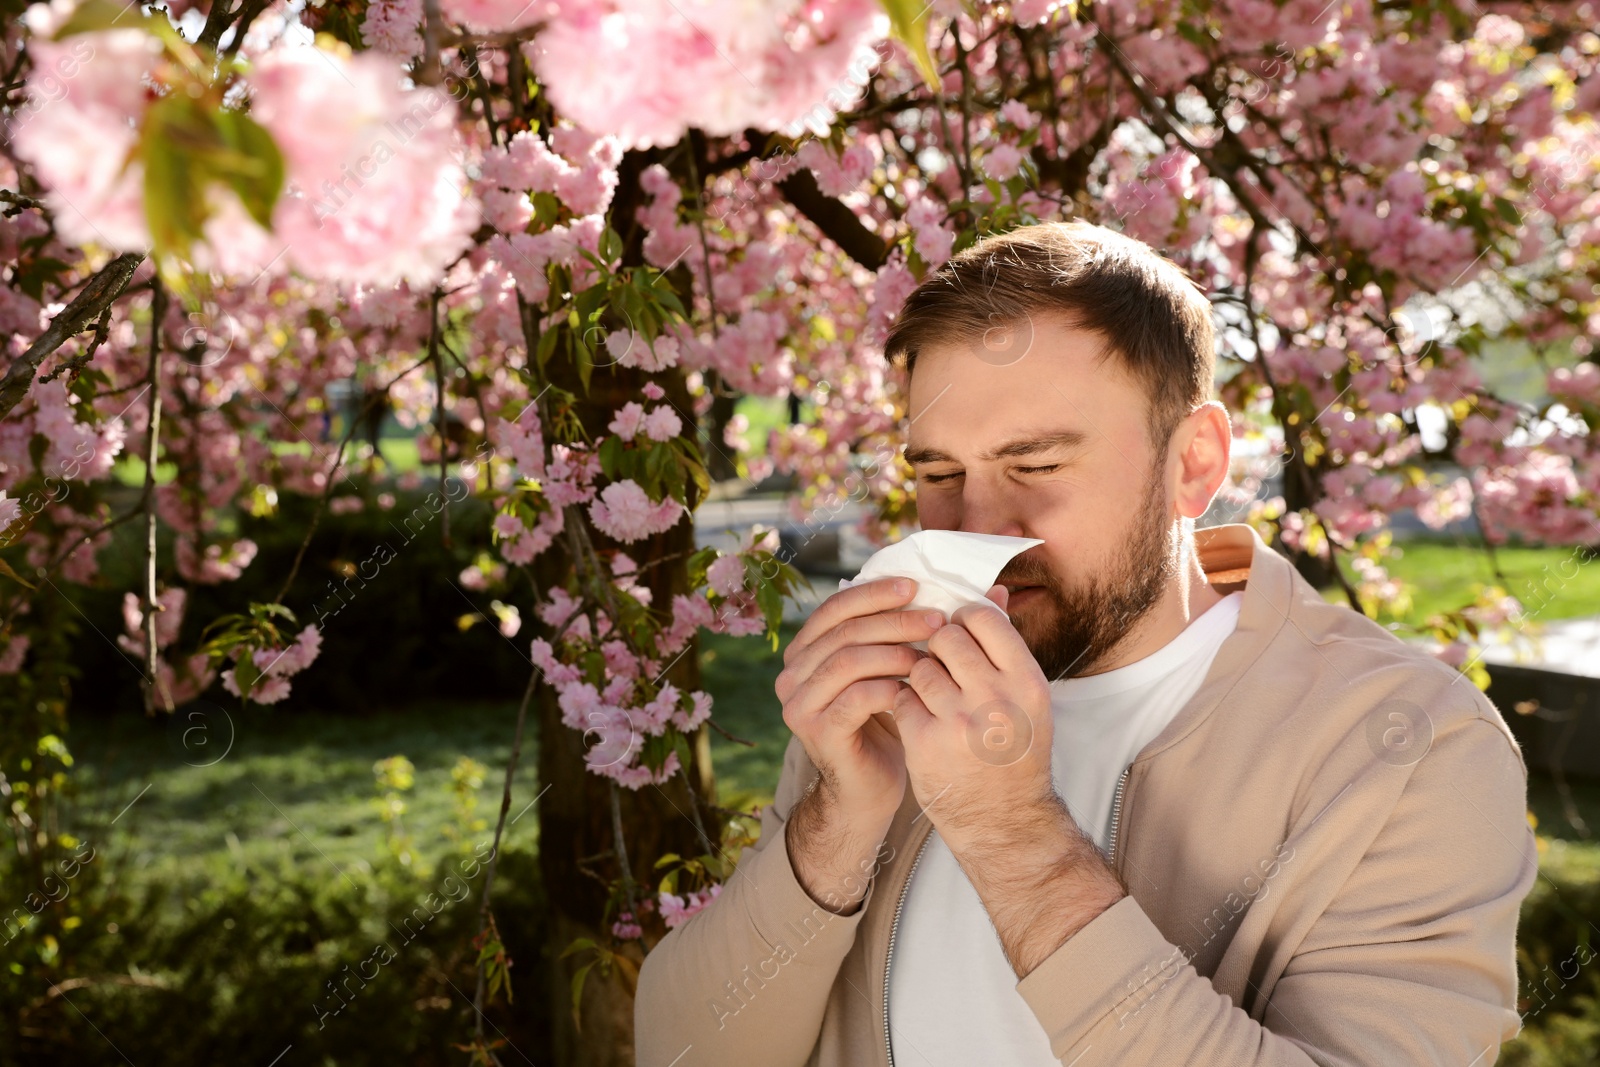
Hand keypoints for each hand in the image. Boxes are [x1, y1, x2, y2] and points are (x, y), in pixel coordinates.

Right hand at [776, 577, 941, 910]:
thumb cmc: (890, 725)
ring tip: (932, 652)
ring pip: (848, 659)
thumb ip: (926, 629)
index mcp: (805, 651)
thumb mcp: (901, 670)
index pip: (836, 607)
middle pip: (844, 630)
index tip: (916, 586)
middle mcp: (792, 673)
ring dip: (894, 649)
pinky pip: (856, 696)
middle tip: (936, 619)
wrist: (869, 791)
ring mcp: (798, 703)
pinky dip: (890, 685)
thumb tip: (992, 592)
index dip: (875, 593)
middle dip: (893, 620)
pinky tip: (917, 687)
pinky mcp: (816, 730)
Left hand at [893, 584, 1056, 853]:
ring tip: (933, 696)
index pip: (984, 617)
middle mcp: (996, 698)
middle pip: (946, 636)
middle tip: (942, 665)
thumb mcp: (1026, 699)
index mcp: (1027, 681)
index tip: (959, 633)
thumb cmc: (1015, 752)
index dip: (964, 619)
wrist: (1004, 820)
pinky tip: (920, 719)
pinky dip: (906, 705)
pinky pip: (901, 698)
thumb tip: (990, 589)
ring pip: (919, 666)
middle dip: (938, 646)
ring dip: (919, 676)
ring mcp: (959, 721)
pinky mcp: (926, 742)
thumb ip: (1006, 645)